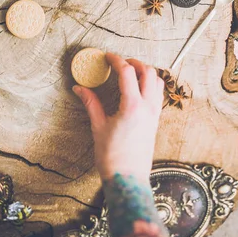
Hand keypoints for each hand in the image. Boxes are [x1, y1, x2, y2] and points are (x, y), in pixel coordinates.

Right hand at [73, 53, 163, 181]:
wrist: (128, 179)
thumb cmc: (112, 156)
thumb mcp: (98, 127)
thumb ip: (91, 103)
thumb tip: (79, 88)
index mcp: (132, 106)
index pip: (128, 72)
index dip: (117, 60)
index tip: (107, 57)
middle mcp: (147, 107)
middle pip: (148, 72)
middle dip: (134, 62)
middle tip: (120, 63)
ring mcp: (154, 113)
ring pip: (157, 81)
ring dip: (145, 72)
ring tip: (130, 72)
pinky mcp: (156, 120)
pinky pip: (158, 94)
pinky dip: (151, 84)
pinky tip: (138, 88)